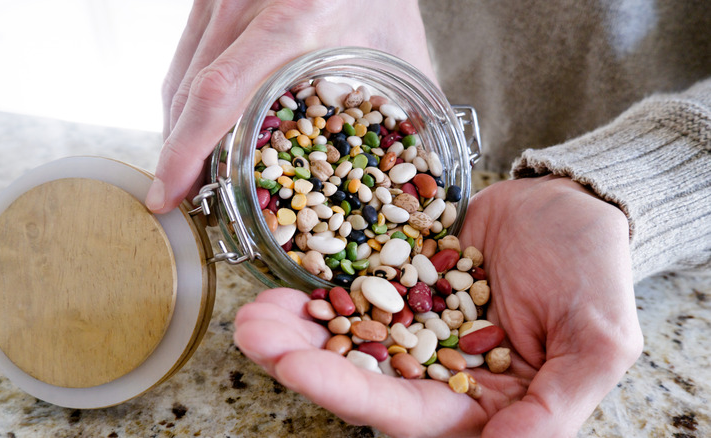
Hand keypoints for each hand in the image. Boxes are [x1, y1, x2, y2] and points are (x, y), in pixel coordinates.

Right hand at [147, 0, 435, 212]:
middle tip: (182, 200)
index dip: (186, 151)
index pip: (218, 94)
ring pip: (180, 79)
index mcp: (294, 22)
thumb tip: (416, 169)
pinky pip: (185, 59)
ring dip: (178, 132)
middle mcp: (245, 6)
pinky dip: (184, 102)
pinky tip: (194, 130)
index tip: (169, 195)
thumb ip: (407, 109)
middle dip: (178, 155)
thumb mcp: (399, 47)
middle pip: (189, 94)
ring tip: (188, 174)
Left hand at [234, 175, 642, 436]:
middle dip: (303, 360)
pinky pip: (353, 285)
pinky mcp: (400, 280)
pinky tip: (283, 281)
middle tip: (252, 335)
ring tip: (253, 314)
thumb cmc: (596, 271)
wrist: (572, 203)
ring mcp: (413, 322)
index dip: (351, 394)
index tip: (298, 371)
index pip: (407, 412)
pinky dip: (318, 285)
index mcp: (482, 399)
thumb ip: (554, 404)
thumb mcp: (598, 340)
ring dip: (298, 328)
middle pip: (361, 375)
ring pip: (347, 333)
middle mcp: (437, 369)